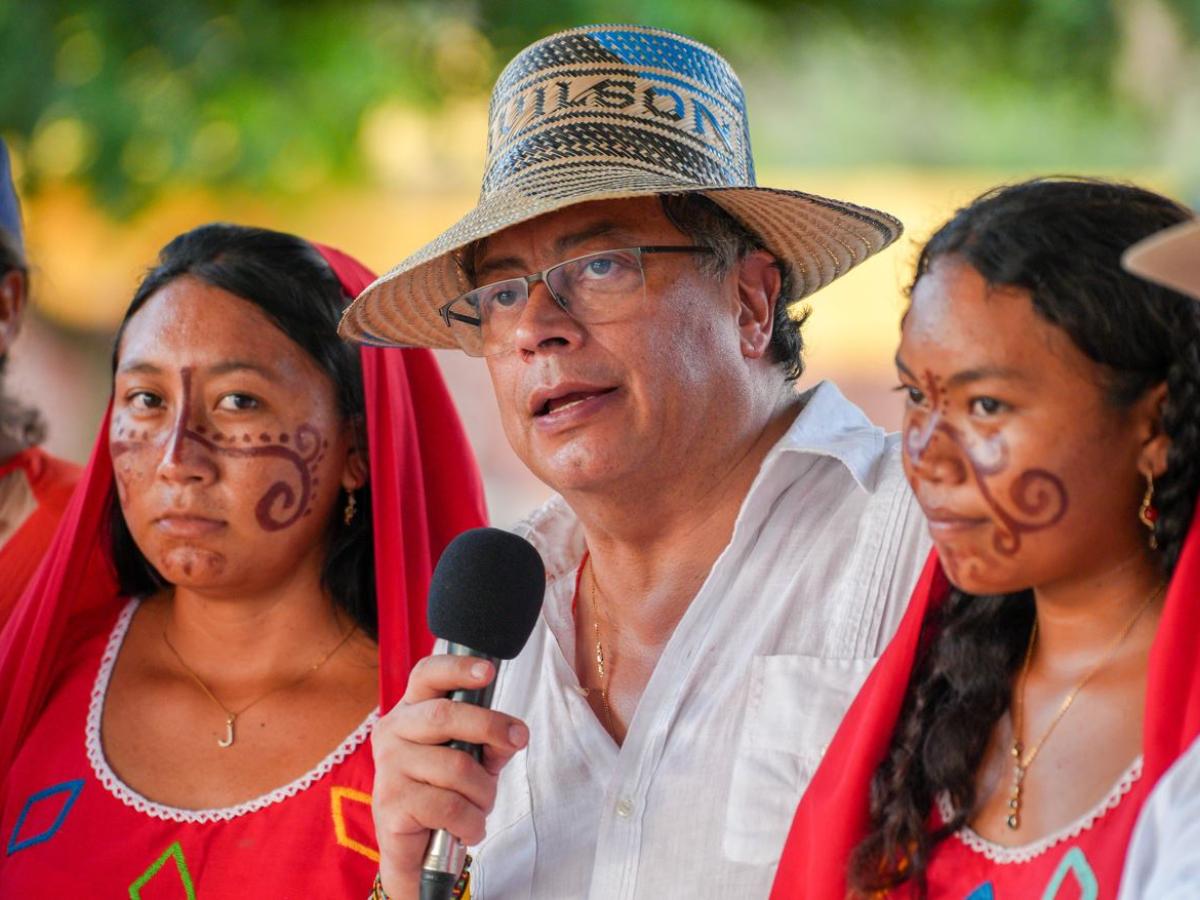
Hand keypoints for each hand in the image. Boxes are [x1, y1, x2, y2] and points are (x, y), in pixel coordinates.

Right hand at [371, 653, 528, 898]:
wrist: (413, 850)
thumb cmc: (444, 793)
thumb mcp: (475, 761)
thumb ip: (492, 743)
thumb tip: (513, 735)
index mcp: (411, 711)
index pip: (427, 675)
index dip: (457, 668)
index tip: (488, 670)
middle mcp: (393, 731)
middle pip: (445, 715)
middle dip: (490, 726)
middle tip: (518, 739)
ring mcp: (389, 767)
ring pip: (457, 767)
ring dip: (483, 793)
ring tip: (480, 806)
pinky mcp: (391, 802)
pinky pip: (450, 805)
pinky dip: (471, 822)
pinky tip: (467, 829)